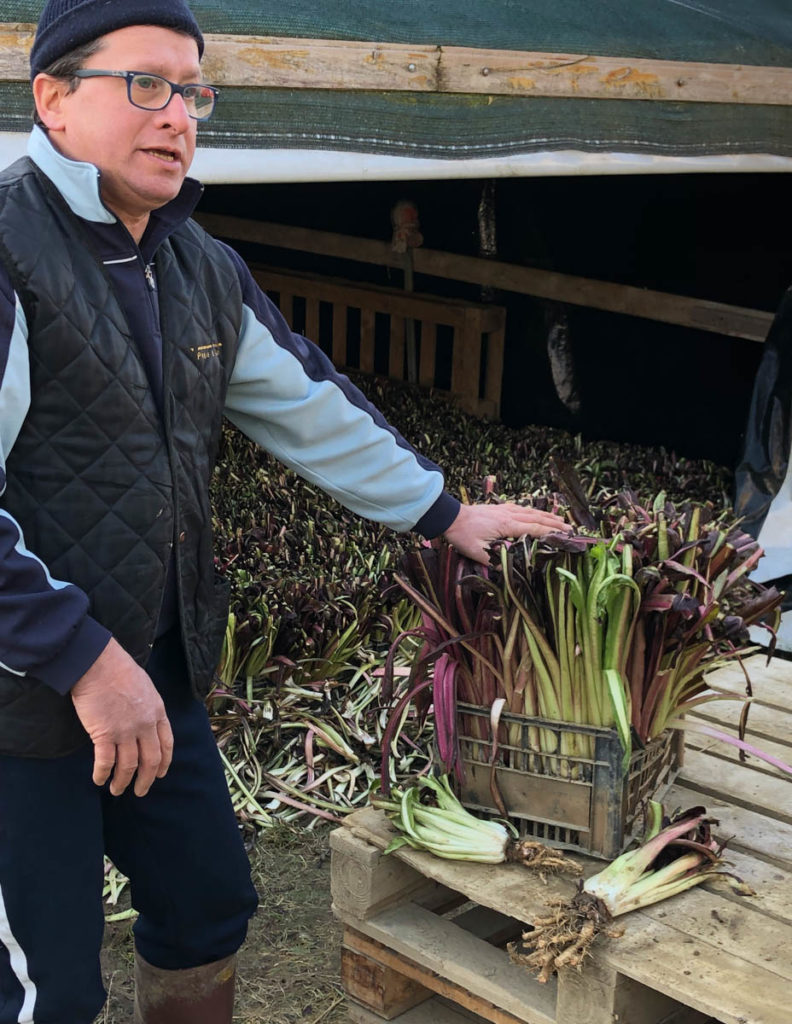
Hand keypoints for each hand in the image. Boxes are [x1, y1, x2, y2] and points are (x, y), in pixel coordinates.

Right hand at [70, 638, 173, 796]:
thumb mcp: (145, 687)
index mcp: (158, 712)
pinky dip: (102, 774)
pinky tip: (99, 780)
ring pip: (128, 765)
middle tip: (140, 791)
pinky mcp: (104, 735)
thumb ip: (148, 707)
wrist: (98, 664)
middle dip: (147, 779)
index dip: (165, 762)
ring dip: (122, 782)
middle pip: (151, 760)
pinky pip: (105, 762)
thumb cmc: (119, 669)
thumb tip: (144, 719)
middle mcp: (145, 725)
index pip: (166, 743)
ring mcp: (125, 731)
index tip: (161, 774)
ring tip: (117, 790)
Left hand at [442, 502, 570, 564]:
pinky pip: (522, 508)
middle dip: (555, 524)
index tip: (566, 536)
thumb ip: (495, 561)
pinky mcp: (499, 508)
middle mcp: (509, 515)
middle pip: (537, 518)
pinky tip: (536, 513)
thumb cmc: (463, 535)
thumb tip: (510, 570)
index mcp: (507, 525)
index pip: (535, 528)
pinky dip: (533, 511)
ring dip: (547, 516)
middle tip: (570, 529)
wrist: (449, 517)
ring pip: (531, 511)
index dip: (552, 533)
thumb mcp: (478, 553)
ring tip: (560, 520)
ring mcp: (504, 509)